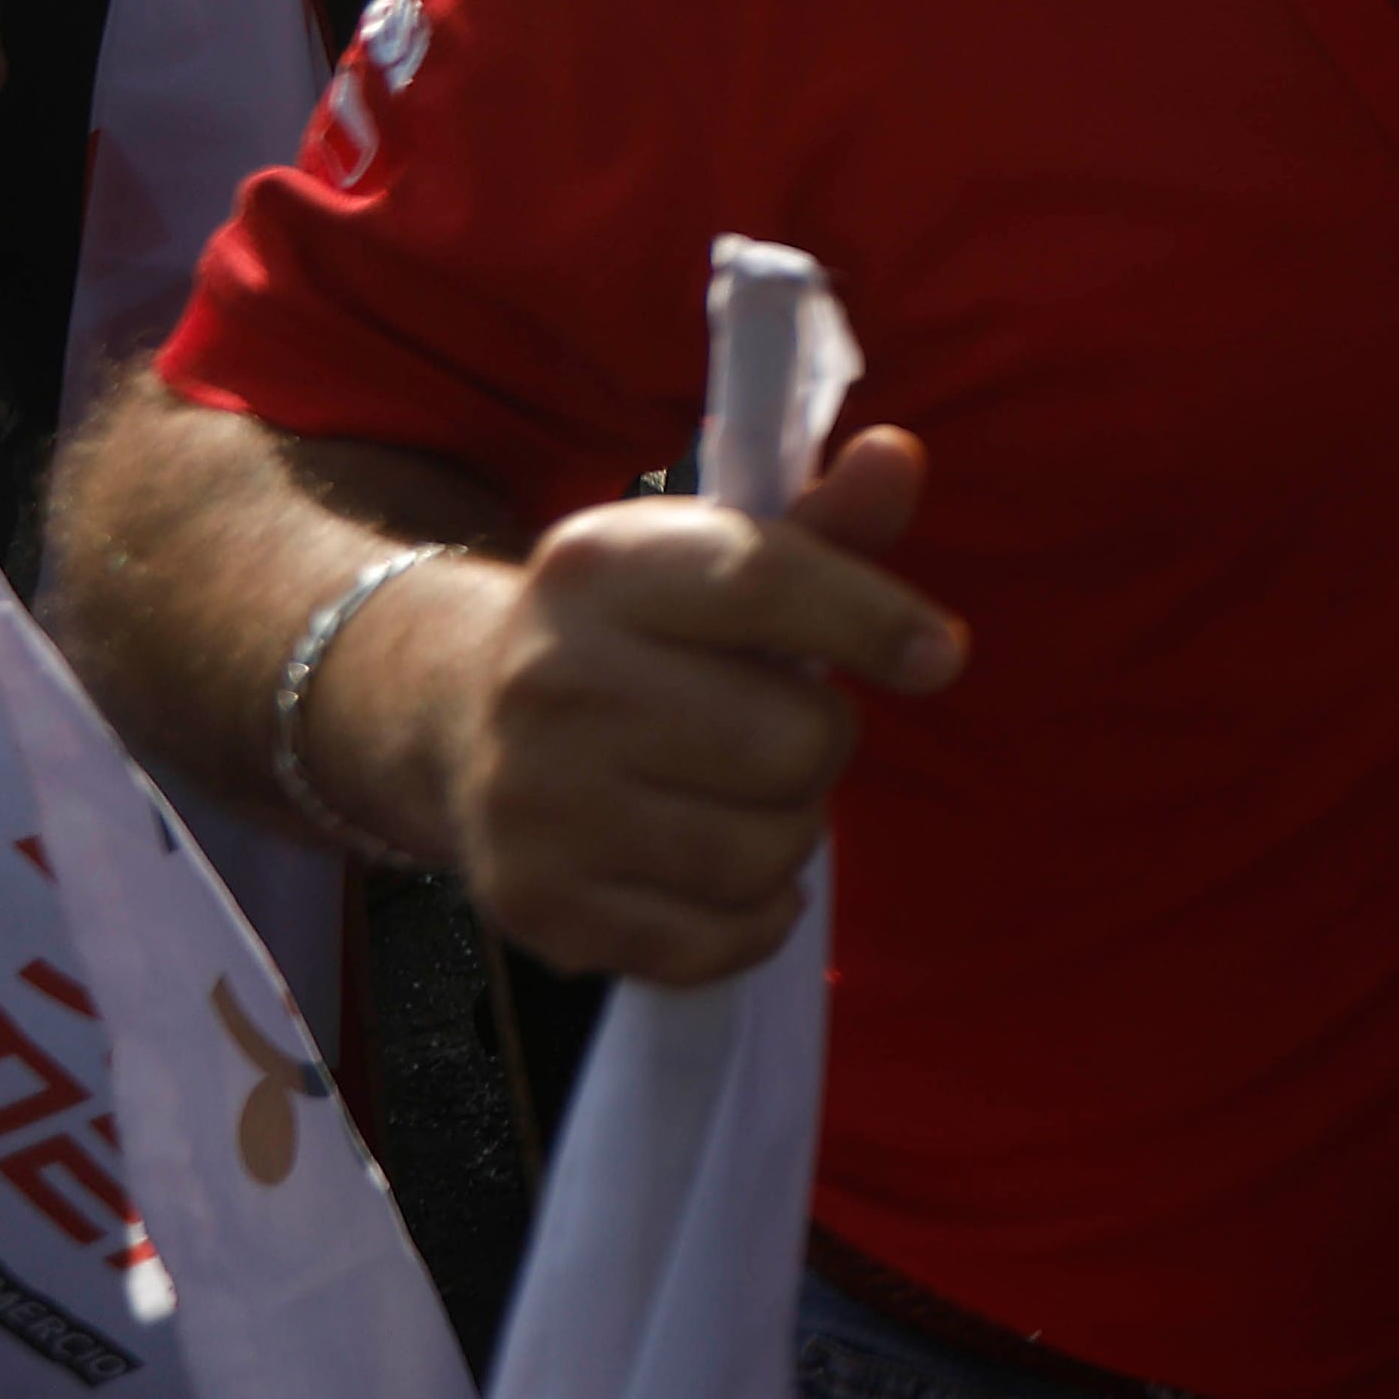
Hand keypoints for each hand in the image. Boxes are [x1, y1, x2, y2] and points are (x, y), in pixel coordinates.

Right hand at [399, 428, 967, 983]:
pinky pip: (715, 943)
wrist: (462, 719)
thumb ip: (825, 522)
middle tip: (778, 731)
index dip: (874, 621)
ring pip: (768, 850)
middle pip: (797, 743)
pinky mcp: (537, 905)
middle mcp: (552, 677)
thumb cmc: (642, 634)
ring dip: (788, 832)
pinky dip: (750, 917)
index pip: (769, 583)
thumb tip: (897, 455)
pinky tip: (720, 874)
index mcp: (601, 566)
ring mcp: (534, 799)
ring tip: (739, 795)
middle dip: (821, 743)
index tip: (936, 655)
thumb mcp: (718, 557)